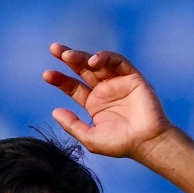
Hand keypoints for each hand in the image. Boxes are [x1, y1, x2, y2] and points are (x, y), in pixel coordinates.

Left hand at [43, 46, 172, 159]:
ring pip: (98, 63)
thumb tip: (54, 111)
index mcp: (93, 104)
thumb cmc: (120, 144)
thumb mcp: (90, 138)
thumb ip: (72, 125)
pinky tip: (93, 61)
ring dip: (83, 56)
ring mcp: (118, 82)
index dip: (60, 79)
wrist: (147, 142)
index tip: (46, 75)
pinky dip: (106, 57)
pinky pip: (118, 61)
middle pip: (82, 69)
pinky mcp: (132, 77)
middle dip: (68, 58)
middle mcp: (104, 90)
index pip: (73, 87)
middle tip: (54, 49)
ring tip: (68, 56)